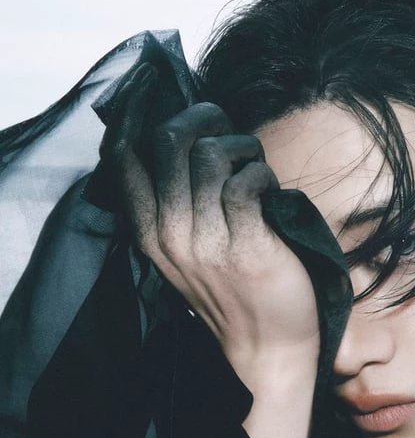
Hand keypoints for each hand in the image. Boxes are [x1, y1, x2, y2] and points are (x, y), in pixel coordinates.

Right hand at [104, 65, 320, 386]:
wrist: (266, 346)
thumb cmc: (232, 286)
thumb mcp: (186, 246)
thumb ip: (175, 198)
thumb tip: (185, 132)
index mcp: (148, 228)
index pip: (123, 155)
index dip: (141, 111)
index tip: (162, 92)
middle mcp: (168, 233)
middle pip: (168, 139)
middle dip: (205, 119)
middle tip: (228, 132)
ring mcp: (205, 241)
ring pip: (210, 154)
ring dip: (242, 149)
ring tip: (254, 169)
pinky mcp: (245, 246)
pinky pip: (246, 181)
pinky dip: (262, 174)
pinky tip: (269, 192)